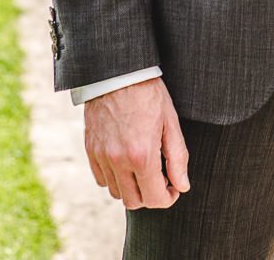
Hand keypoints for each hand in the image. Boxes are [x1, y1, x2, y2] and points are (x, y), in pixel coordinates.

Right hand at [83, 77, 189, 208]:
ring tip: (144, 169)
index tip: (174, 187)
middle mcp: (118, 160)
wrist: (117, 72)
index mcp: (142, 155)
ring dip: (132, 188)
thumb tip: (182, 186)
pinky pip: (101, 179)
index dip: (168, 198)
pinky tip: (126, 162)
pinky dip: (115, 178)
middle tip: (161, 179)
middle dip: (151, 195)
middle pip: (134, 201)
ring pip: (117, 193)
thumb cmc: (148, 94)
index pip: (155, 198)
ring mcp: (101, 156)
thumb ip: (177, 158)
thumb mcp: (170, 123)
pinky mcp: (90, 150)